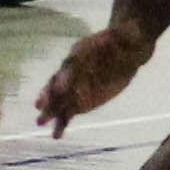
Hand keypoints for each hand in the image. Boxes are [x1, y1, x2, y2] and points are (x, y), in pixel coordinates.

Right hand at [35, 21, 151, 135]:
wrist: (124, 52)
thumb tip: (129, 34)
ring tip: (40, 122)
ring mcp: (75, 87)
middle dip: (50, 95)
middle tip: (40, 106)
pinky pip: (69, 113)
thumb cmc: (122, 41)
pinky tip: (57, 135)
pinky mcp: (81, 101)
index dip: (65, 77)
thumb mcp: (124, 35)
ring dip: (50, 112)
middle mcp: (72, 71)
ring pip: (60, 101)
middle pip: (58, 84)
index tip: (61, 88)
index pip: (70, 67)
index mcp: (79, 53)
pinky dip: (62, 123)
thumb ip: (123, 38)